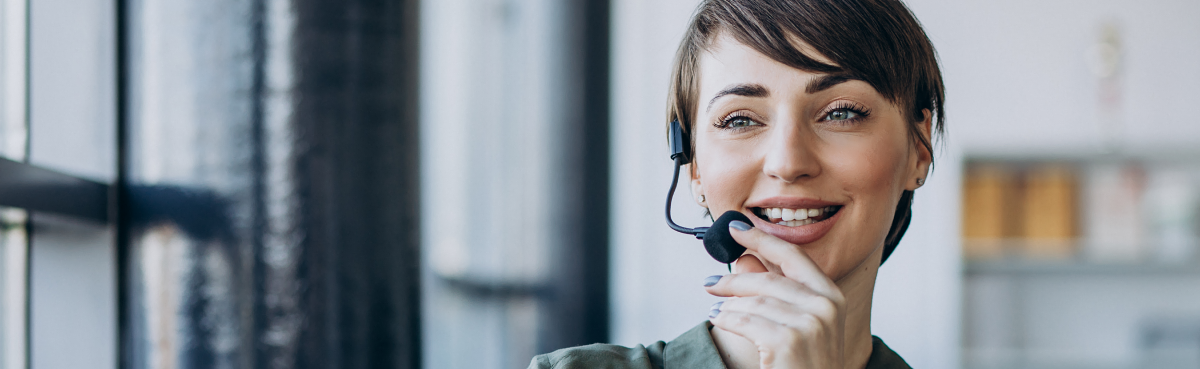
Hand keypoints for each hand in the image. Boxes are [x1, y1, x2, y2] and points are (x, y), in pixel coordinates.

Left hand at [705, 220, 846, 368]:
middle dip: (734, 278)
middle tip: (710, 280)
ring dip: (729, 305)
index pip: (793, 257)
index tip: (736, 228)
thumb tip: (745, 260)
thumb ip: (776, 292)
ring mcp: (810, 324)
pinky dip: (727, 318)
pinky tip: (719, 319)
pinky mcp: (787, 341)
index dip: (762, 238)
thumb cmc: (805, 364)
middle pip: (769, 278)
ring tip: (717, 310)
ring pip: (754, 300)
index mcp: (832, 296)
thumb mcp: (799, 324)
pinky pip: (745, 320)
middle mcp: (826, 306)